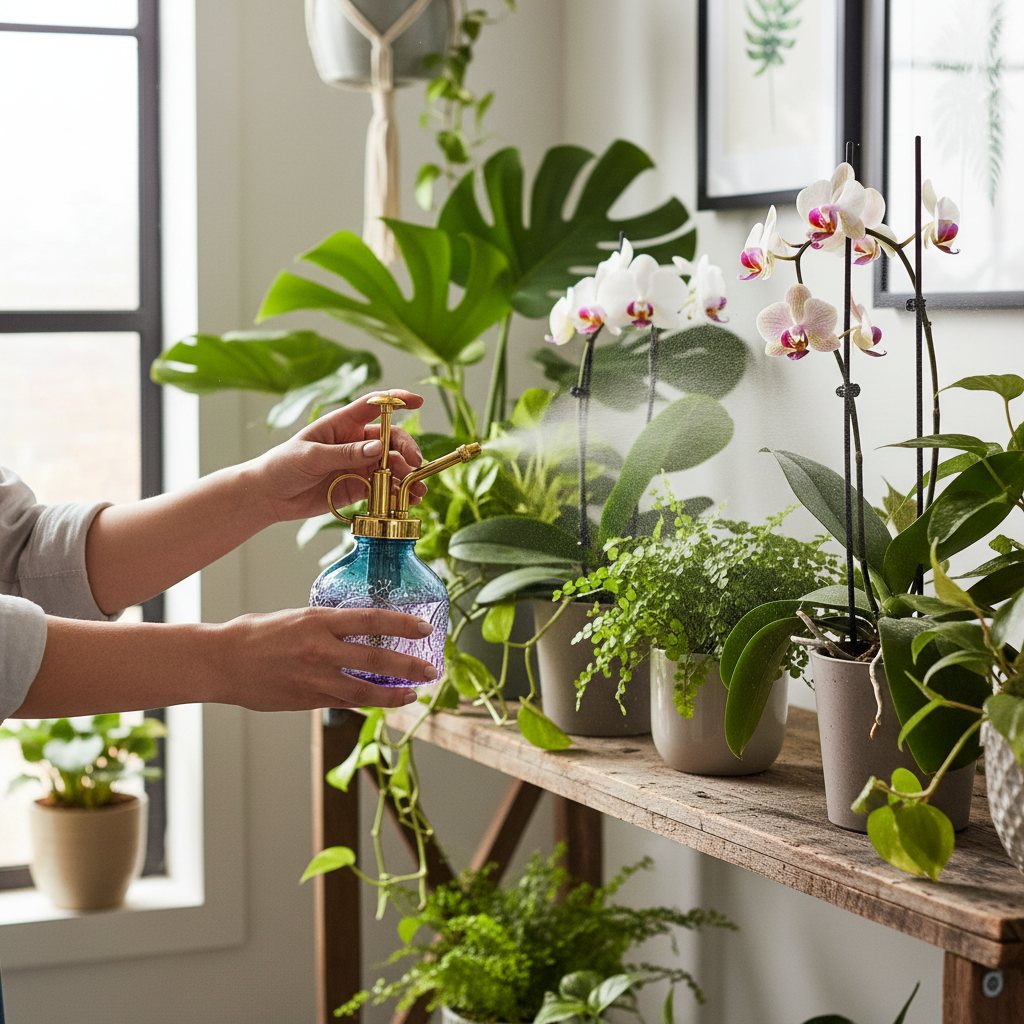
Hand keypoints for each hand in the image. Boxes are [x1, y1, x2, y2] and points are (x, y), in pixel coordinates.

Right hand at [19, 607, 437, 717]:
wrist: (220, 661)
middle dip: (409, 665)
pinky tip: (382, 702)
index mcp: (317, 620)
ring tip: (414, 693)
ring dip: (394, 693)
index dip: (402, 625)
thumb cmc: (256, 634)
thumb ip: (327, 626)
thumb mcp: (295, 617)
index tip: (424, 628)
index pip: (371, 619)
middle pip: (376, 658)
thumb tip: (358, 630)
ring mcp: (314, 678)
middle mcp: (319, 649)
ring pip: (365, 690)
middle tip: (431, 668)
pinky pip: (344, 703)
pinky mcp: (306, 700)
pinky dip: (367, 703)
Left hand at [251, 390, 428, 523]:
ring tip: (417, 490)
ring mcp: (359, 465)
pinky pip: (385, 488)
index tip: (418, 400)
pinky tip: (408, 500)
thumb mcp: (312, 456)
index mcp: (343, 424)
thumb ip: (345, 453)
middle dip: (407, 450)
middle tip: (416, 464)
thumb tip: (378, 449)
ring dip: (408, 476)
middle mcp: (356, 442)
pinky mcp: (359, 487)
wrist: (270, 496)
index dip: (398, 399)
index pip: (375, 405)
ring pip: (392, 466)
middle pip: (391, 439)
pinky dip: (399, 494)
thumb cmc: (284, 465)